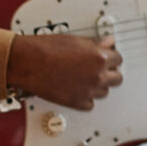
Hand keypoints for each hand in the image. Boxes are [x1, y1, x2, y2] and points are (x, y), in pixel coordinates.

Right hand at [6, 33, 121, 109]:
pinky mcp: (77, 102)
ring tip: (85, 79)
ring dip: (98, 86)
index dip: (111, 58)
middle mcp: (97, 76)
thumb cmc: (46, 50)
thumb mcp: (75, 41)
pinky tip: (78, 89)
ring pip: (104, 92)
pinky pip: (90, 104)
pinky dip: (85, 98)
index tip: (106, 58)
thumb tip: (107, 43)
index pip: (118, 59)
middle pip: (117, 78)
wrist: (28, 62)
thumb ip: (95, 44)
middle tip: (99, 69)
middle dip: (109, 73)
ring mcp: (88, 91)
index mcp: (99, 57)